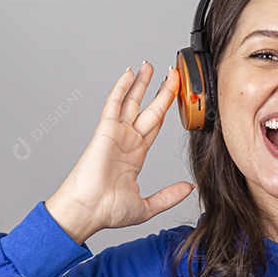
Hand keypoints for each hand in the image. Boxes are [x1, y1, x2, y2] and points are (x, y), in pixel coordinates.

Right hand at [45, 63, 194, 242]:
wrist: (87, 211)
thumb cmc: (107, 210)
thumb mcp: (148, 206)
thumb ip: (169, 196)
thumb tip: (189, 188)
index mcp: (135, 156)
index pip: (155, 126)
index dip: (166, 110)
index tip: (175, 96)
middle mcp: (127, 141)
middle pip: (148, 109)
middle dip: (160, 91)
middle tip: (171, 73)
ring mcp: (116, 134)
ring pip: (132, 102)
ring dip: (142, 83)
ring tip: (150, 65)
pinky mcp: (106, 131)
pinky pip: (115, 104)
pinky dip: (121, 88)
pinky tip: (130, 73)